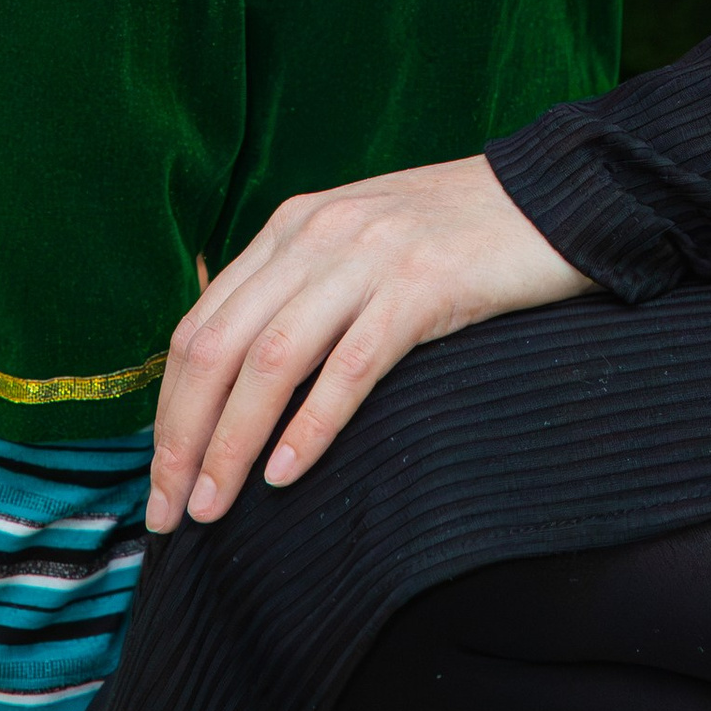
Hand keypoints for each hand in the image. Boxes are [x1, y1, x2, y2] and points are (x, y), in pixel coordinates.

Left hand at [148, 154, 586, 529]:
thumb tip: (234, 380)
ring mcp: (370, 256)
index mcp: (293, 224)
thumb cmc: (453, 237)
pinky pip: (350, 365)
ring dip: (232, 443)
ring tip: (213, 508)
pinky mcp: (423, 285)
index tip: (160, 480)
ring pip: (272, 359)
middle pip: (220, 346)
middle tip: (169, 513)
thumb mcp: (357, 245)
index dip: (168, 409)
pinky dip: (311, 425)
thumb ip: (298, 290)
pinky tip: (288, 474)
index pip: (200, 325)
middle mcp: (319, 232)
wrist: (551, 197)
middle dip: (182, 438)